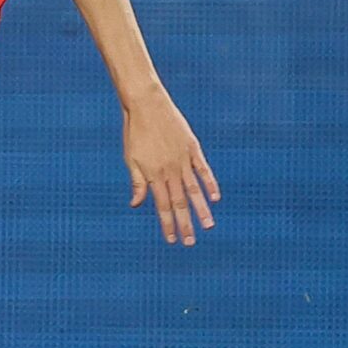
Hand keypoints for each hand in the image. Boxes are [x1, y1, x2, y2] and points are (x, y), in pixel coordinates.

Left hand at [122, 89, 218, 245]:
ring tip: (209, 226)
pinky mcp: (193, 148)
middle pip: (180, 203)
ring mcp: (183, 160)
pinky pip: (203, 170)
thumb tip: (136, 205)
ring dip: (202, 209)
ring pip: (194, 190)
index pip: (163, 206)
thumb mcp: (131, 158)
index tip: (172, 240)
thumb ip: (138, 183)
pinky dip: (210, 184)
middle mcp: (170, 170)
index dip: (168, 224)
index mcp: (153, 174)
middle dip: (185, 224)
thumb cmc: (135, 132)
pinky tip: (215, 198)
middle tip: (191, 243)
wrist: (146, 104)